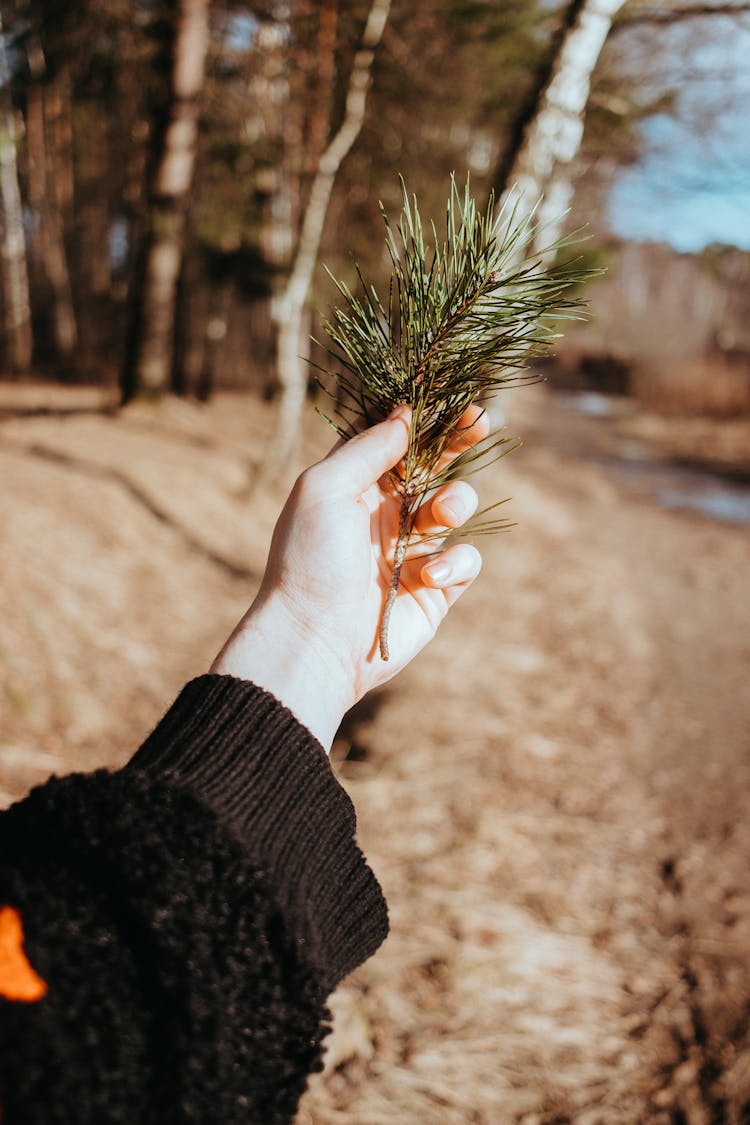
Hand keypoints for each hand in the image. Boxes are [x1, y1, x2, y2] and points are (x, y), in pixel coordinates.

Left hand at [211, 405, 486, 748]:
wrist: (315, 641)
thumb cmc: (308, 561)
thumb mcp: (324, 488)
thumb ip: (367, 449)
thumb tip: (405, 415)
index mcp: (353, 486)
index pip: (395, 440)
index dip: (422, 418)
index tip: (450, 399)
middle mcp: (384, 514)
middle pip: (433, 465)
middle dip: (458, 442)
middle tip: (481, 422)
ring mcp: (411, 550)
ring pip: (455, 507)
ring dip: (457, 501)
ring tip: (443, 513)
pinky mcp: (435, 590)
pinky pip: (465, 561)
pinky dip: (455, 562)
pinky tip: (427, 576)